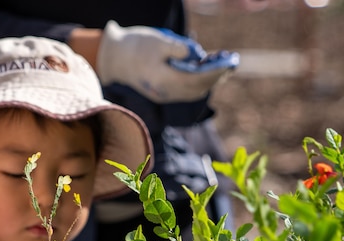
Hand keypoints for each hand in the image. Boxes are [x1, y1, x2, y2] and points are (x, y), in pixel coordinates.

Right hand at [95, 20, 236, 102]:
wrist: (113, 59)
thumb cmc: (135, 47)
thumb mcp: (157, 42)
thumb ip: (178, 48)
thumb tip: (198, 55)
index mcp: (164, 80)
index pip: (196, 80)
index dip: (215, 73)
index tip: (229, 64)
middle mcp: (166, 92)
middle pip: (198, 89)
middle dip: (216, 77)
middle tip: (231, 64)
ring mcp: (164, 95)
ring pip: (193, 92)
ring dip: (209, 81)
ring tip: (222, 68)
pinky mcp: (163, 93)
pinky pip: (186, 91)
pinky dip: (199, 83)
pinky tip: (205, 72)